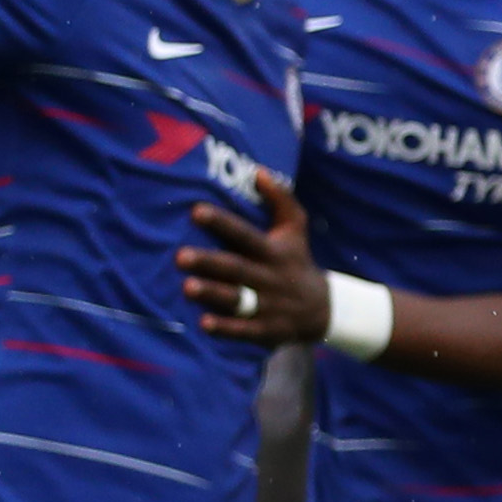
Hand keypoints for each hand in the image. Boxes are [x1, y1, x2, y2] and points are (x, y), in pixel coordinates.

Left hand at [175, 171, 331, 343]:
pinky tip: (204, 324)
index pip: (244, 234)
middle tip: (180, 256)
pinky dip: (226, 328)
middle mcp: (268, 277)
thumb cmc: (297, 261)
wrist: (322, 309)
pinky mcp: (266, 329)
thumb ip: (281, 199)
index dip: (222, 223)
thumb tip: (258, 171)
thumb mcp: (296, 228)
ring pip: (237, 299)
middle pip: (235, 268)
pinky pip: (244, 329)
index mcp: (272, 251)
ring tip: (187, 288)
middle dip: (208, 262)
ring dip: (212, 294)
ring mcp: (267, 305)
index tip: (196, 211)